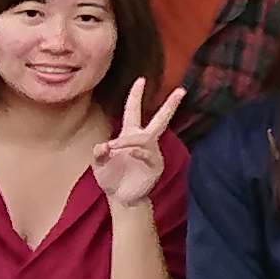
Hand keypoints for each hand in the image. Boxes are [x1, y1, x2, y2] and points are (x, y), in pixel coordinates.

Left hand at [88, 83, 176, 210]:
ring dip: (129, 140)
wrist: (121, 198)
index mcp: (129, 134)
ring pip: (146, 138)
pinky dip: (138, 152)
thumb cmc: (111, 177)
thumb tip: (103, 146)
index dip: (136, 95)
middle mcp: (144, 141)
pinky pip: (149, 154)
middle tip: (181, 90)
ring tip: (115, 147)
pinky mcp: (155, 166)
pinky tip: (129, 152)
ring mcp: (152, 153)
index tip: (141, 80)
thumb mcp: (98, 164)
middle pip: (160, 119)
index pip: (133, 110)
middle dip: (170, 105)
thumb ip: (98, 153)